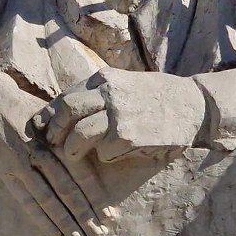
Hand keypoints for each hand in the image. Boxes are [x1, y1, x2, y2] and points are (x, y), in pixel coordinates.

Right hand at [0, 72, 106, 235]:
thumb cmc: (31, 113)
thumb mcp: (55, 118)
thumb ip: (74, 137)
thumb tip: (105, 153)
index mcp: (56, 138)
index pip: (80, 172)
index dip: (95, 195)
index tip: (109, 215)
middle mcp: (40, 152)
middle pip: (66, 189)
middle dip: (83, 215)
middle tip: (99, 235)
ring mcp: (21, 165)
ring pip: (46, 198)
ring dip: (63, 221)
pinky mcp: (6, 174)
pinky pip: (25, 200)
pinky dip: (39, 218)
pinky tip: (53, 233)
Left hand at [33, 69, 206, 167]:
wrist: (193, 105)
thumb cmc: (156, 97)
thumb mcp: (125, 85)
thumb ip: (98, 95)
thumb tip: (61, 112)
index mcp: (105, 79)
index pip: (66, 96)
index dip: (49, 115)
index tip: (41, 127)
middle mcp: (109, 93)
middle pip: (66, 111)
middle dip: (54, 130)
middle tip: (53, 142)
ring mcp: (119, 114)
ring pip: (79, 134)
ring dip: (72, 149)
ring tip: (73, 155)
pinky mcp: (129, 136)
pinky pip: (104, 152)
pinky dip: (106, 156)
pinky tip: (117, 153)